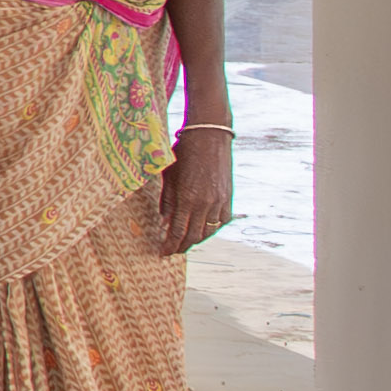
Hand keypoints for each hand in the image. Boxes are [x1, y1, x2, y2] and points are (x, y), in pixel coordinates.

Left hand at [153, 126, 232, 255]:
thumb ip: (167, 201)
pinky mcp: (229, 198)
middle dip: (182, 246)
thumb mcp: (169, 176)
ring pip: (209, 231)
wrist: (210, 137)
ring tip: (185, 243)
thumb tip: (164, 222)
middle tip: (172, 251)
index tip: (162, 253)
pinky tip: (203, 230)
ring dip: (196, 240)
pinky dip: (211, 229)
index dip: (170, 245)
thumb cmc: (183, 153)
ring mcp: (220, 202)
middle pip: (193, 236)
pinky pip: (221, 221)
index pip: (177, 231)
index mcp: (188, 199)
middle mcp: (206, 204)